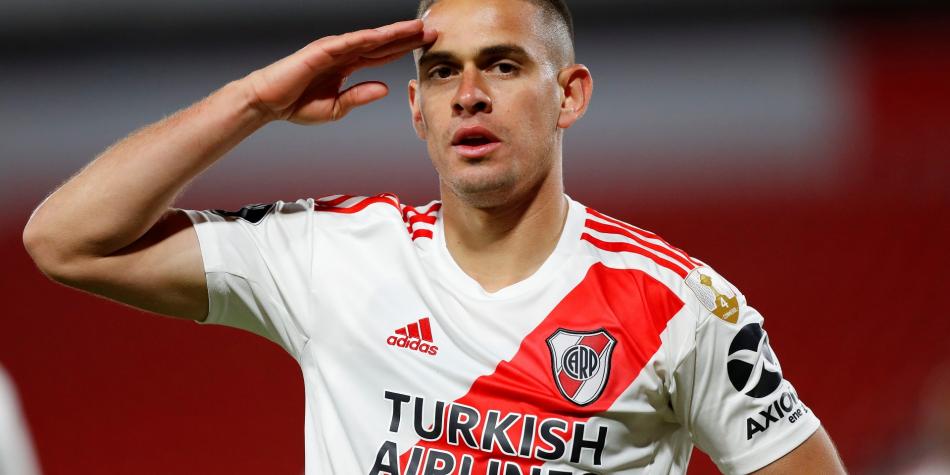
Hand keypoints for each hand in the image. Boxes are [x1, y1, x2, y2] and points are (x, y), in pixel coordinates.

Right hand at [243, 19, 435, 123]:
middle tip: (432, 31)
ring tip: (416, 29)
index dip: (404, 49)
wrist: (268, 103)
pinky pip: (348, 43)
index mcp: (348, 66)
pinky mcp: (321, 51)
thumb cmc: (296, 104)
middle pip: (382, 43)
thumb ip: (360, 96)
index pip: (382, 55)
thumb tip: (384, 88)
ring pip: (370, 39)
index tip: (425, 46)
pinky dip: (367, 38)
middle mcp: (344, 54)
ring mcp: (333, 50)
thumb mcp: (336, 108)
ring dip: (393, 33)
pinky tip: (385, 35)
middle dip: (407, 37)